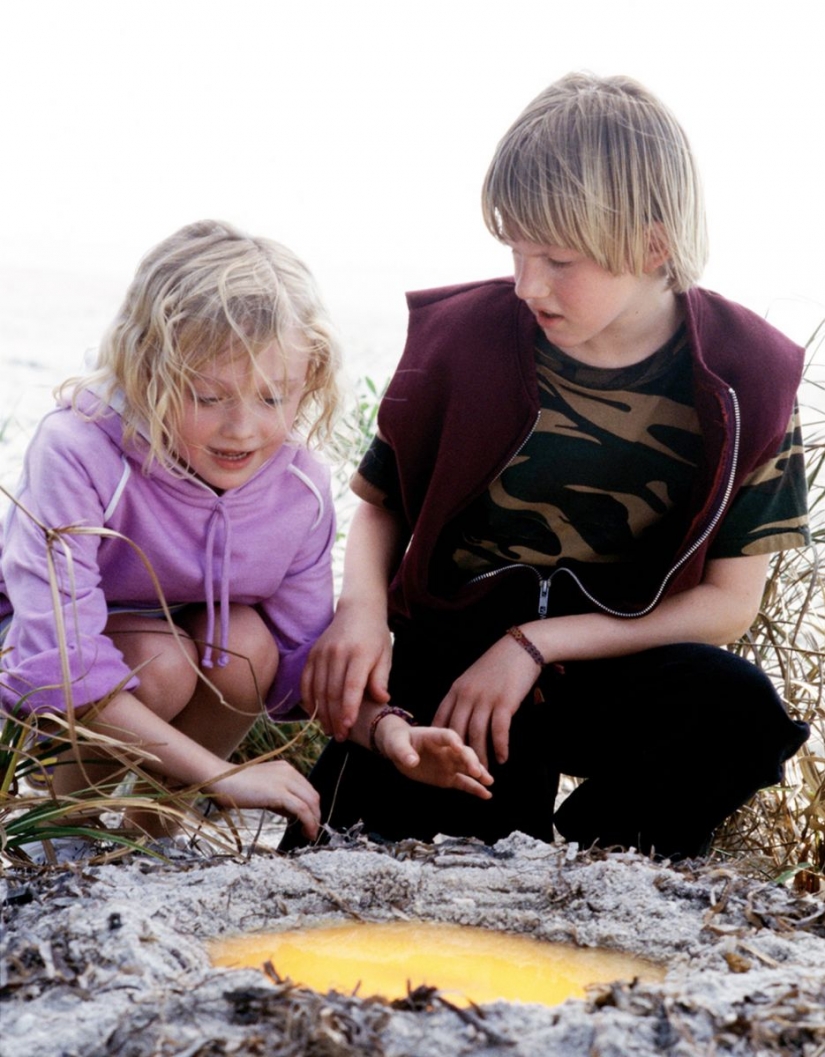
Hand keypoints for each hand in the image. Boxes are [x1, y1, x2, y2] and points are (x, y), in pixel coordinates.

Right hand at [208, 760, 320, 838]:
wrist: (220, 780)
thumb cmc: (236, 787)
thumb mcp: (264, 790)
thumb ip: (280, 799)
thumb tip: (293, 814)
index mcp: (286, 769)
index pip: (307, 789)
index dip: (312, 807)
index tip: (310, 822)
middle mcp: (289, 772)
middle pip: (312, 795)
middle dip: (316, 815)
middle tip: (312, 832)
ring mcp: (285, 780)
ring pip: (310, 802)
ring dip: (314, 820)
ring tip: (310, 835)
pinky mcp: (279, 792)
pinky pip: (301, 808)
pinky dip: (308, 822)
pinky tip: (306, 832)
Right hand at [301, 604, 391, 740]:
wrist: (357, 610)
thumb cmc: (375, 636)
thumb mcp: (385, 655)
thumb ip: (381, 679)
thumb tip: (381, 700)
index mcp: (359, 654)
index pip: (352, 686)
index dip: (349, 708)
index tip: (348, 727)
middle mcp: (338, 653)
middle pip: (333, 692)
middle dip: (335, 717)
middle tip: (340, 736)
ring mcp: (322, 653)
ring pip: (318, 689)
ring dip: (322, 713)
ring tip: (329, 730)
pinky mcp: (312, 654)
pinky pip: (306, 680)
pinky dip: (308, 699)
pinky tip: (314, 713)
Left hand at [374, 717, 493, 798]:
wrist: (399, 749)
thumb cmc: (398, 741)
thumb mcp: (396, 744)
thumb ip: (404, 752)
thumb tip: (412, 761)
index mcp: (434, 736)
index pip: (447, 736)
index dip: (453, 740)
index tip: (459, 747)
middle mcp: (447, 749)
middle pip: (463, 752)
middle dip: (471, 760)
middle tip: (477, 771)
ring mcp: (450, 763)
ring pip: (467, 768)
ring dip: (479, 773)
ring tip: (489, 782)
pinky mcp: (449, 777)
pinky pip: (464, 782)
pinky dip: (475, 788)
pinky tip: (487, 794)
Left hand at [433, 636, 540, 768]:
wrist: (521, 648)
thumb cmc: (498, 664)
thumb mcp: (472, 677)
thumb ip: (464, 696)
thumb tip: (460, 718)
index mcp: (456, 689)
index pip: (440, 718)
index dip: (439, 739)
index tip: (440, 754)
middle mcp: (467, 695)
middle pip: (457, 732)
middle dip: (458, 754)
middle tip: (462, 770)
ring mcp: (485, 699)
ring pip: (476, 735)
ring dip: (480, 756)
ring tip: (483, 771)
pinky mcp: (504, 702)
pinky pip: (498, 731)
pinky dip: (500, 747)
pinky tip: (502, 758)